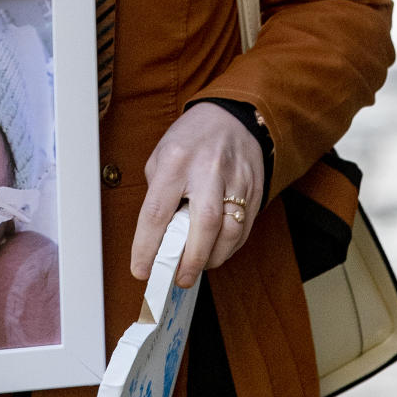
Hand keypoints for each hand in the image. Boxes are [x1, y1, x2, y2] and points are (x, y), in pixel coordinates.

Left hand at [130, 103, 264, 287]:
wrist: (232, 117)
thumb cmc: (191, 139)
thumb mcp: (162, 155)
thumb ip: (159, 192)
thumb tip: (157, 235)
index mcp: (176, 160)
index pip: (158, 211)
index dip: (147, 246)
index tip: (141, 270)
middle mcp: (208, 170)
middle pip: (204, 224)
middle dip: (190, 259)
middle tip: (178, 279)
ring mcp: (236, 180)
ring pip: (230, 231)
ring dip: (213, 258)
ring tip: (197, 267)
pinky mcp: (255, 190)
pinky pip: (244, 229)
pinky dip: (229, 248)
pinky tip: (216, 251)